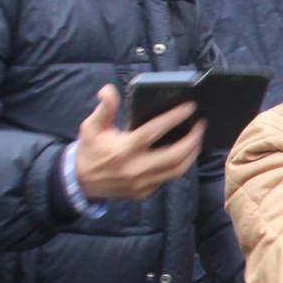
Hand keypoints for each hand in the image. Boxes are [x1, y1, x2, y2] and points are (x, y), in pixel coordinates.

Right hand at [76, 85, 203, 201]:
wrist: (80, 183)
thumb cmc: (89, 151)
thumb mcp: (91, 127)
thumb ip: (104, 109)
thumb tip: (108, 90)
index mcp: (124, 149)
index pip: (154, 131)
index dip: (174, 118)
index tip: (190, 107)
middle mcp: (136, 168)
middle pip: (175, 155)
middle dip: (193, 139)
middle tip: (201, 124)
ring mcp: (142, 183)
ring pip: (177, 169)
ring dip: (192, 153)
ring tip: (198, 138)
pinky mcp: (145, 192)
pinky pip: (169, 178)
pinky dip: (180, 164)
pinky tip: (185, 153)